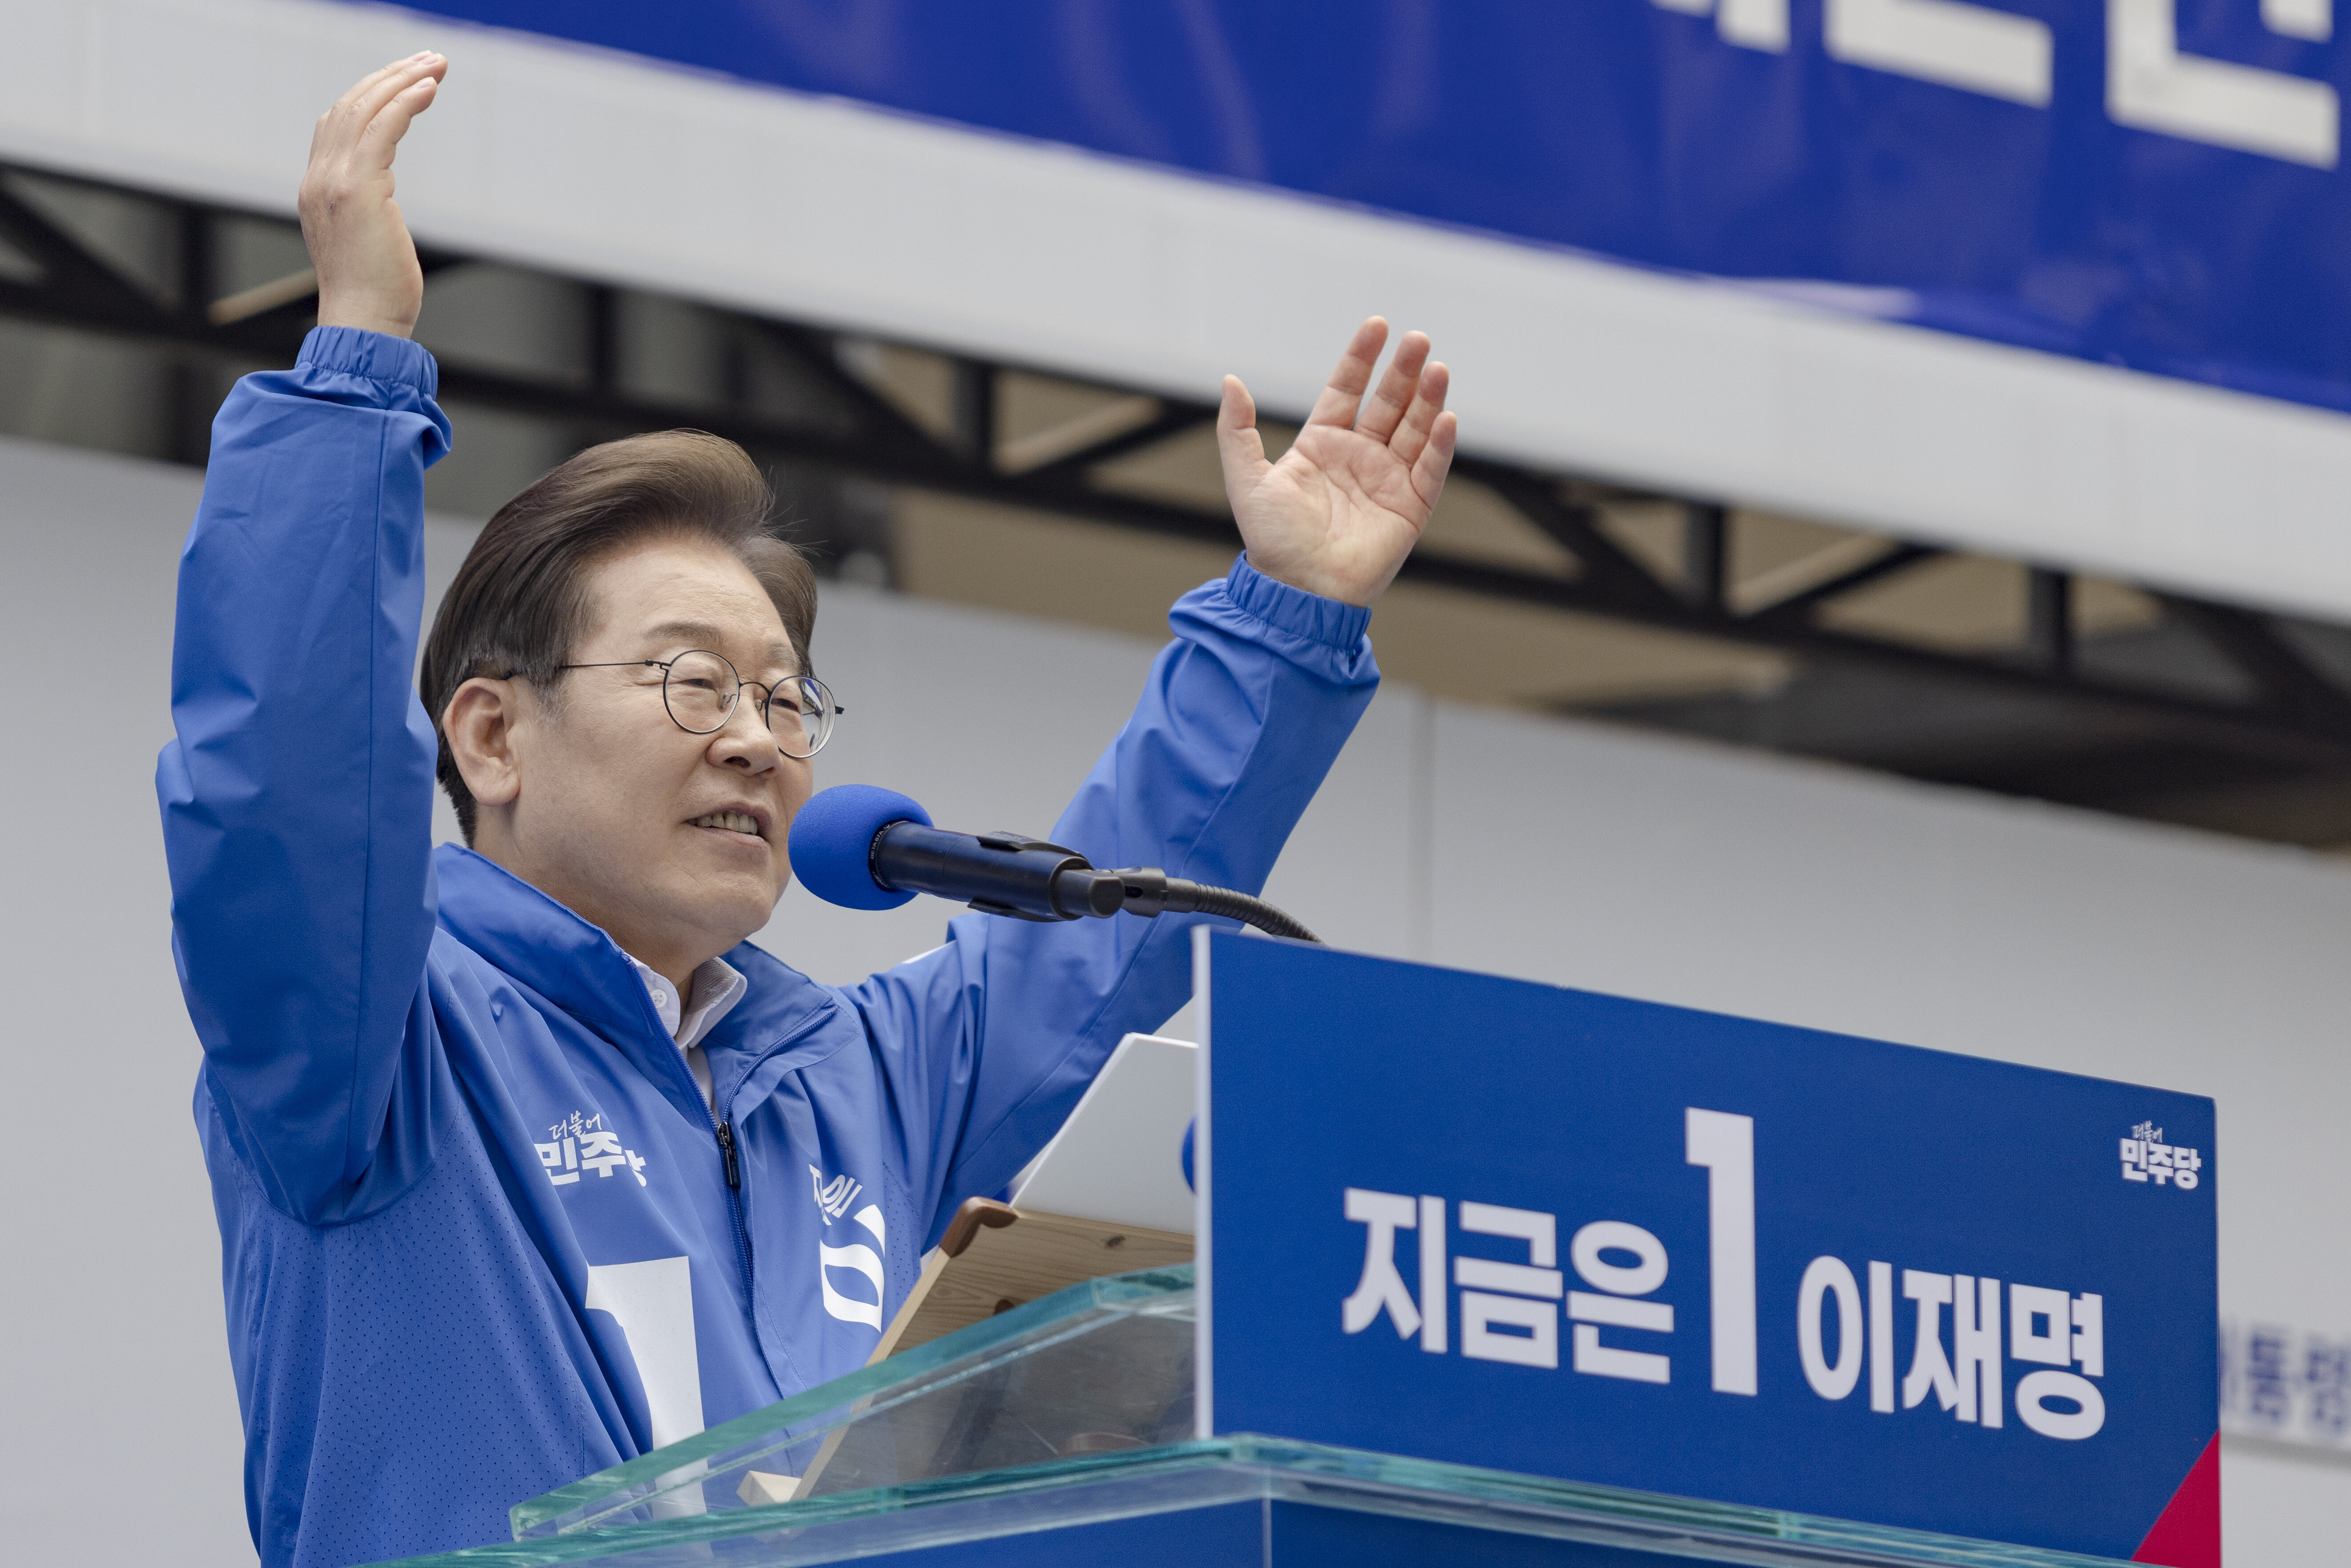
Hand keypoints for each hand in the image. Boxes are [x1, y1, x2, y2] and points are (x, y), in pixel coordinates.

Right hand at [299, 53, 446, 338]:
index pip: (337, 123)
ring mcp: (334, 180)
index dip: (371, 95)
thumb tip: (383, 200)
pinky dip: (405, 102)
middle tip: (428, 62)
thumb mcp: (364, 240)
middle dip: (390, 77)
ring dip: (402, 81)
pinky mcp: (358, 188)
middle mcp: (319, 177)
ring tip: (435, 66)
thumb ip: (365, 209)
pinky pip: (382, 127)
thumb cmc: (375, 294)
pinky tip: (428, 88)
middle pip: (350, 106)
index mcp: (317, 188)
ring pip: (365, 109)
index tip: (406, 81)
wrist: (363, 324)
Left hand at [1217, 318, 1457, 607]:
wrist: (1300, 591)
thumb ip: (1237, 431)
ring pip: (1414, 429)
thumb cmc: (1272, 541)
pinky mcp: (1411, 507)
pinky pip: (1431, 469)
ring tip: (1437, 369)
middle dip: (1403, 371)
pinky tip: (1446, 417)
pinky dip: (1440, 444)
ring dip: (1428, 399)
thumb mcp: (1247, 480)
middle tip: (1418, 340)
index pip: (1346, 389)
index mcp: (1322, 444)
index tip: (1377, 325)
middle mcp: (1359, 457)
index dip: (1361, 358)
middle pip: (1387, 403)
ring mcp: (1388, 480)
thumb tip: (1229, 381)